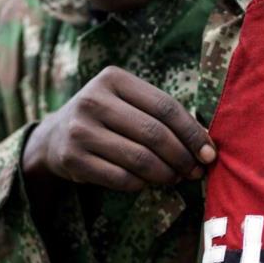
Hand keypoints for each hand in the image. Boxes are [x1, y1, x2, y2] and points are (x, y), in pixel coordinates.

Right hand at [22, 66, 215, 191]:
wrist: (54, 137)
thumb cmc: (106, 119)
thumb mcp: (128, 103)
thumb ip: (161, 115)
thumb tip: (205, 144)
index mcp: (113, 79)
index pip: (165, 107)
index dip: (192, 133)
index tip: (209, 153)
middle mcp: (93, 100)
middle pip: (154, 134)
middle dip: (182, 157)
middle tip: (195, 171)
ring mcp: (80, 130)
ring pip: (139, 159)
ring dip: (166, 174)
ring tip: (176, 178)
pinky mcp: (73, 158)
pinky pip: (121, 178)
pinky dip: (142, 184)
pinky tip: (149, 183)